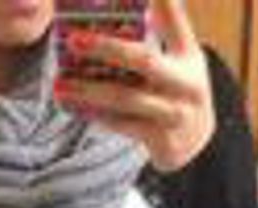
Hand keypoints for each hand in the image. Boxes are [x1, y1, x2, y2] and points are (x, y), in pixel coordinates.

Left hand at [53, 0, 214, 173]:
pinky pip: (123, 125)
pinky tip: (75, 106)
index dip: (160, 0)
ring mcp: (174, 113)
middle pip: (144, 60)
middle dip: (107, 48)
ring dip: (90, 91)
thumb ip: (165, 25)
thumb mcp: (182, 55)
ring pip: (126, 99)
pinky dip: (97, 115)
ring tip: (60, 86)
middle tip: (73, 40)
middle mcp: (185, 82)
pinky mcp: (161, 139)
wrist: (197, 142)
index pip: (174, 18)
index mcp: (188, 54)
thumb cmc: (179, 88)